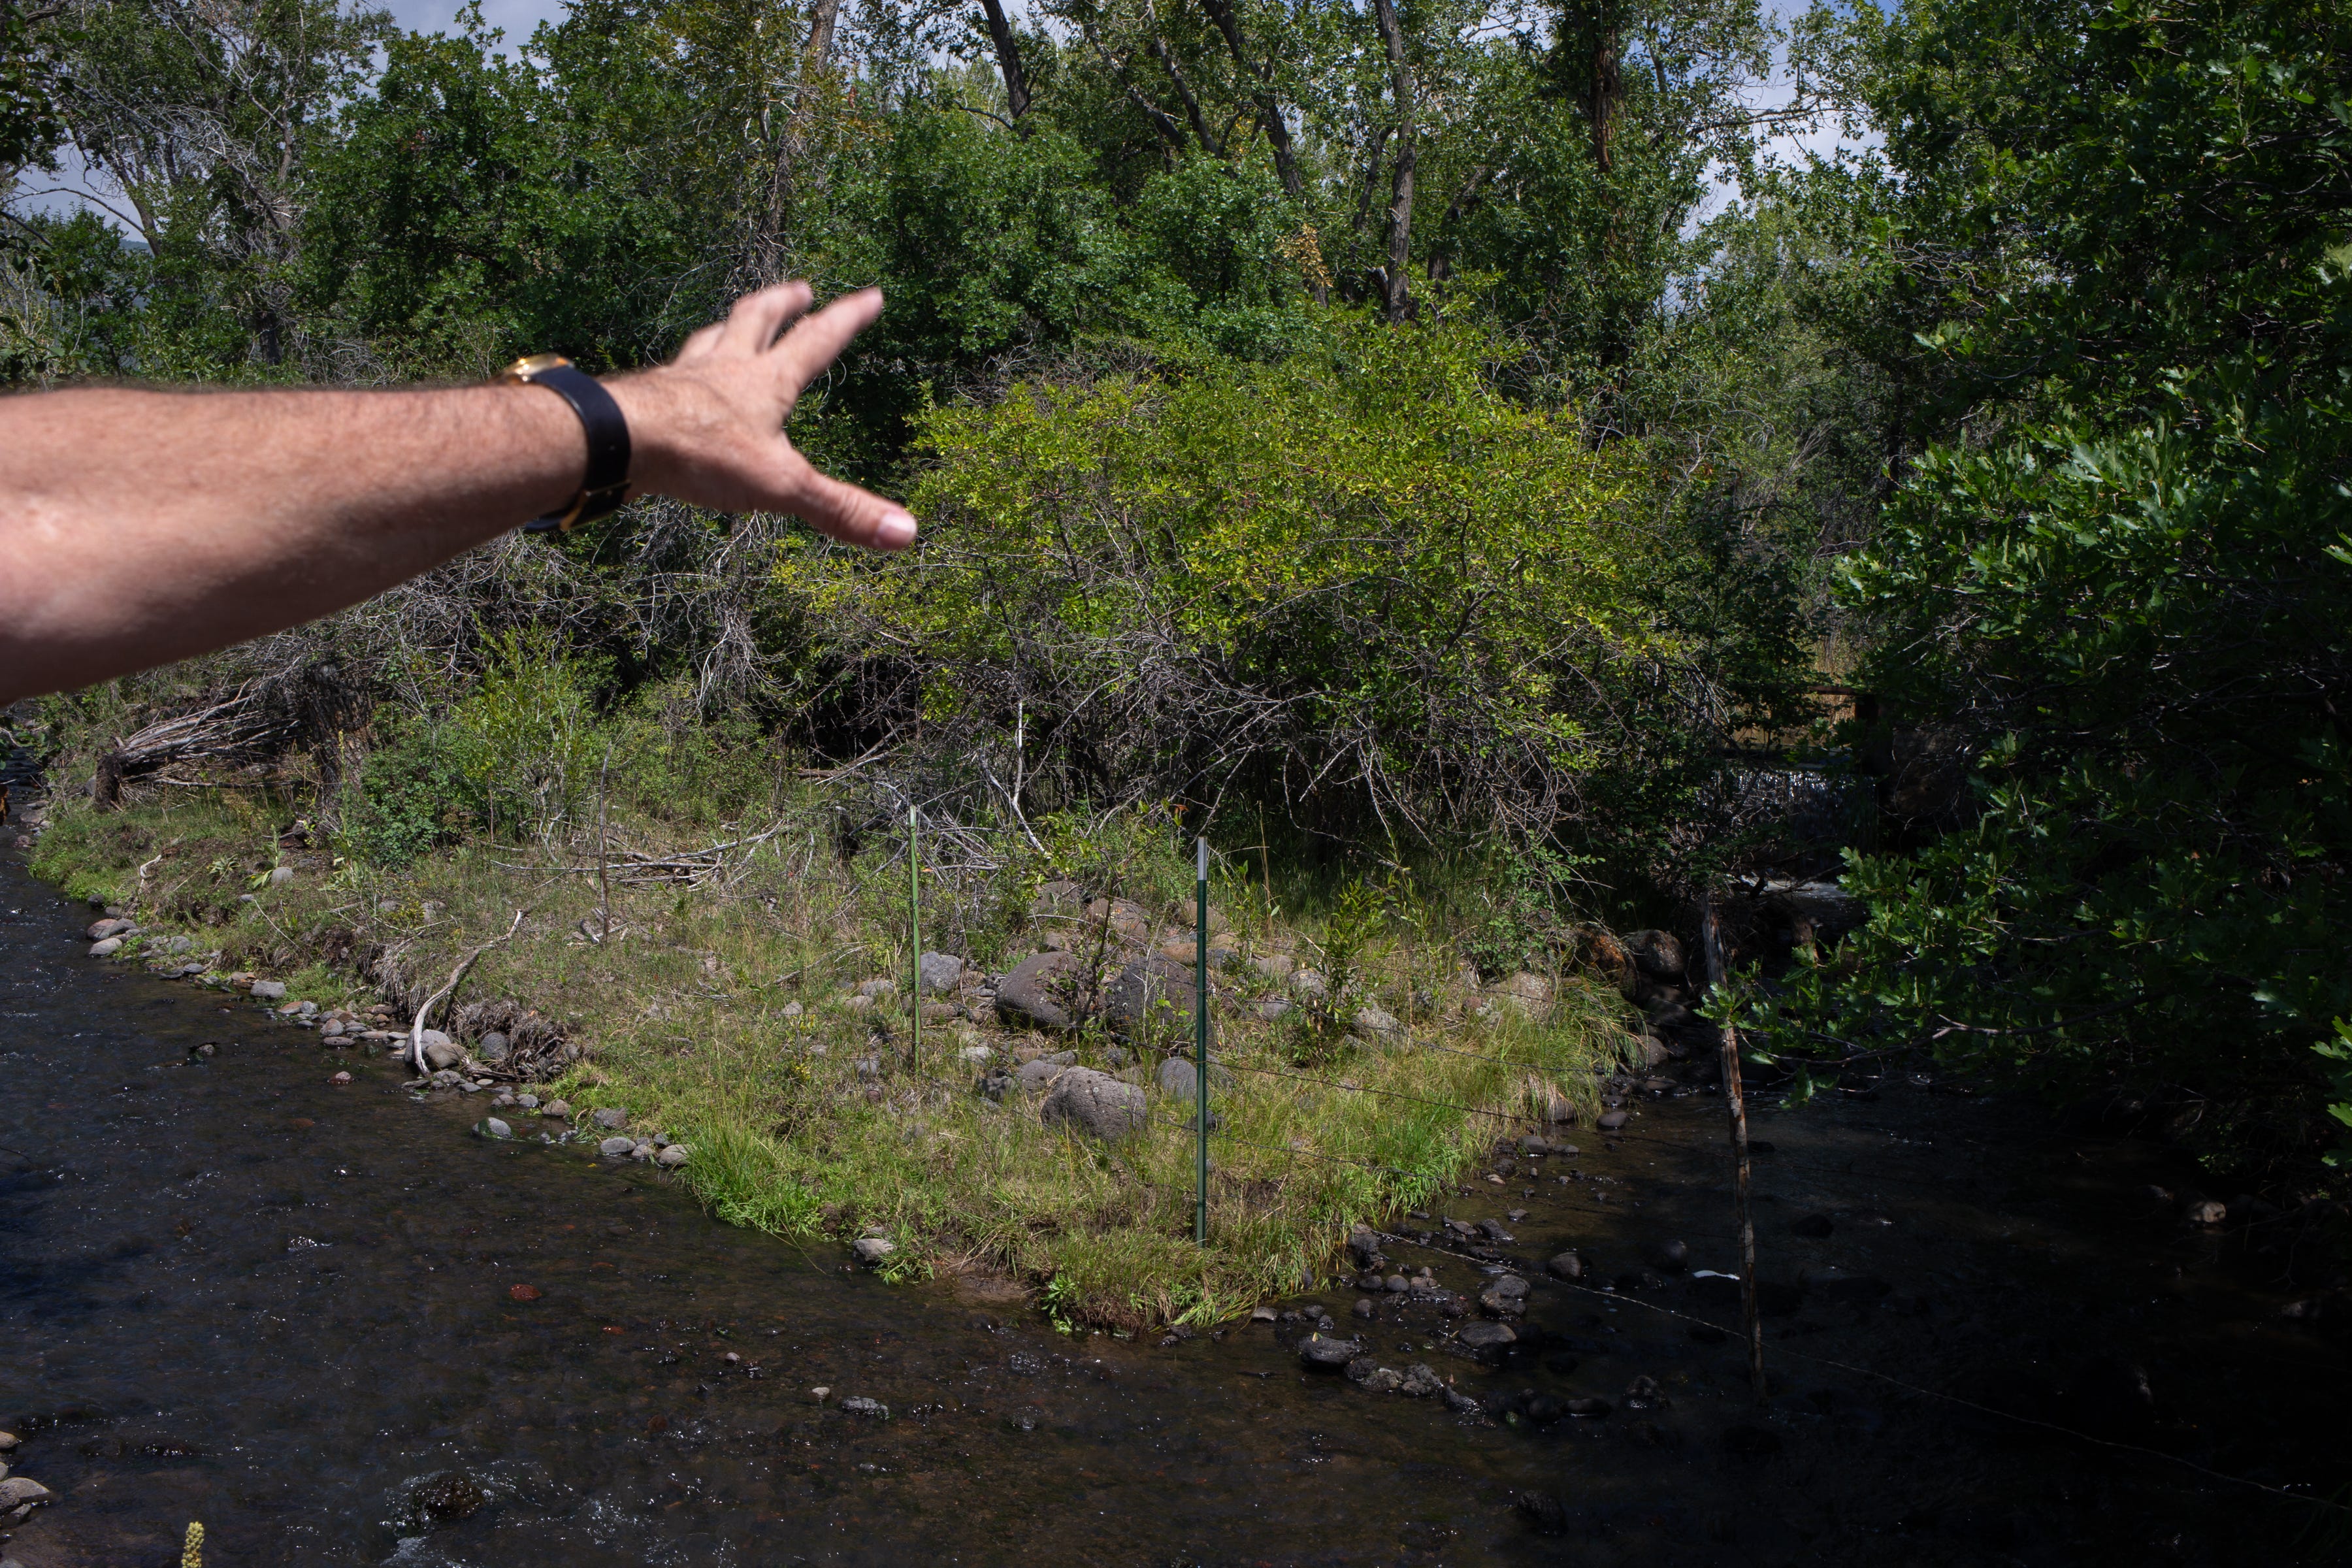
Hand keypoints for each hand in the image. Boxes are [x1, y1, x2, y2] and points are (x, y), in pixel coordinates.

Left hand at [611, 282, 915, 549]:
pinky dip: (682, 364)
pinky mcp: (648, 396)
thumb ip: (841, 509)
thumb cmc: (702, 454)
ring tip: (734, 319)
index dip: (848, 318)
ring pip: (710, 337)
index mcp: (765, 382)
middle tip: (801, 288)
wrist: (620, 440)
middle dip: (784, 303)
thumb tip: (907, 532)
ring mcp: (683, 378)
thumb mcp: (782, 486)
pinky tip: (676, 374)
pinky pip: (670, 371)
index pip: (816, 341)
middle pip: (756, 320)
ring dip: (728, 325)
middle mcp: (725, 368)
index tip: (871, 294)